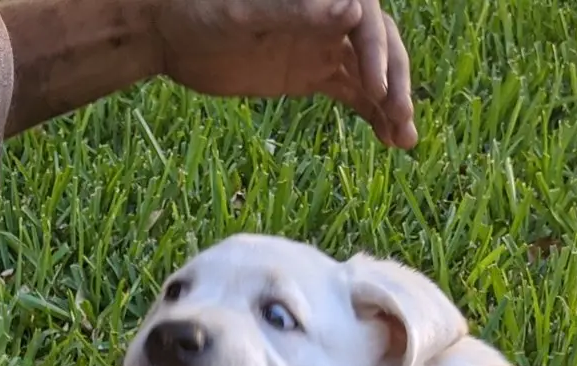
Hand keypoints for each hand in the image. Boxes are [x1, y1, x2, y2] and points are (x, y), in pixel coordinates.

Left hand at [150, 0, 415, 148]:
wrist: (172, 32)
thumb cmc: (202, 9)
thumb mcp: (243, 14)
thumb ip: (294, 13)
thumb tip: (351, 9)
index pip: (365, 20)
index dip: (377, 53)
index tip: (376, 90)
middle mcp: (329, 16)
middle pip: (379, 47)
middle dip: (393, 82)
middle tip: (400, 119)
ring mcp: (323, 45)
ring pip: (371, 74)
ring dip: (391, 105)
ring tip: (404, 141)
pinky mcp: (313, 73)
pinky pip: (354, 92)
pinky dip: (373, 113)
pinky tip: (389, 139)